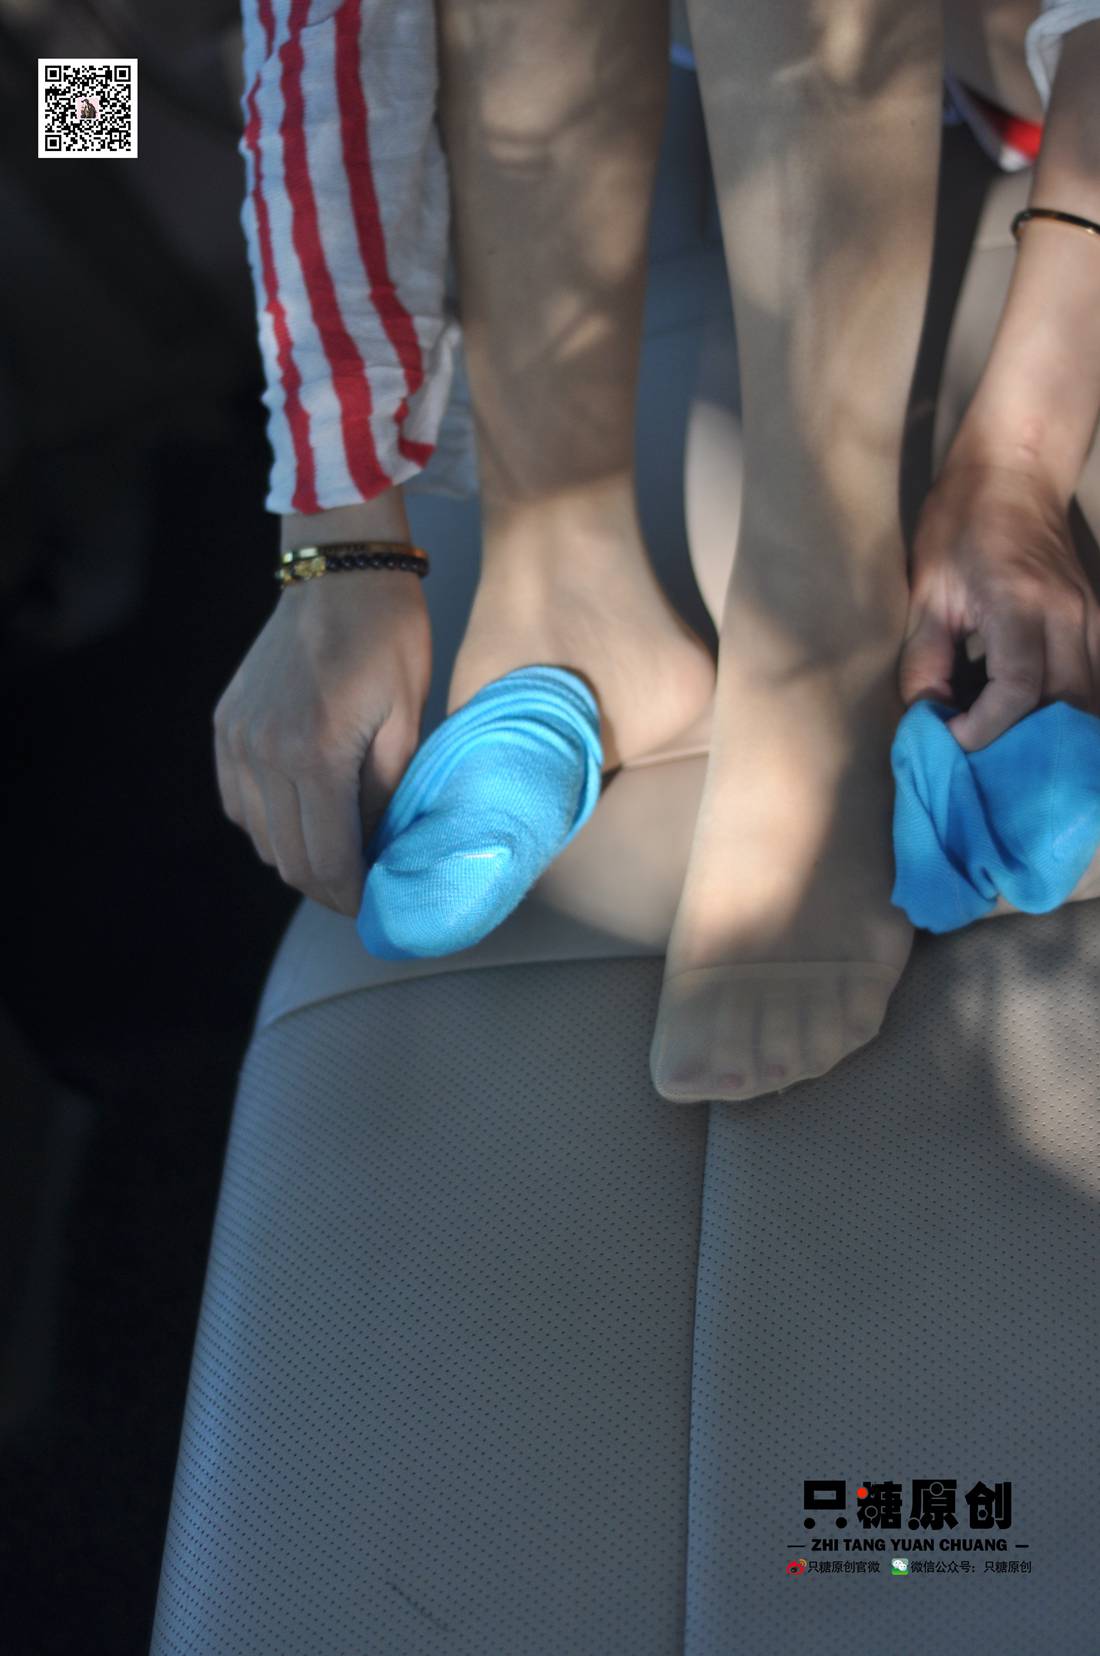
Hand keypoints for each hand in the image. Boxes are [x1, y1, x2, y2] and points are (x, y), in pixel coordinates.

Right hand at [212, 570, 431, 916]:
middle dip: (326, 888)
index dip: (352, 897)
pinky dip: (269, 824)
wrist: (339, 569)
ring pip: (260, 837)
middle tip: (361, 893)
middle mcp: (265, 752)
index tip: (375, 908)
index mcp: (317, 753)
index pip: (328, 860)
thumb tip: (383, 853)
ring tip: (339, 856)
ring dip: (297, 857)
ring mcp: (236, 738)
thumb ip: (390, 792)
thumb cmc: (390, 636)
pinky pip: (238, 802)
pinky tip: (304, 817)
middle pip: (288, 859)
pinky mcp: (225, 725)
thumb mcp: (409, 716)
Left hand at [898, 457, 1099, 750]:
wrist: (1014, 470)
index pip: (1017, 689)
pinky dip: (1068, 711)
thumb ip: (926, 658)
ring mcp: (1091, 616)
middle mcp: (1068, 613)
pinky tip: (1036, 723)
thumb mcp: (928, 589)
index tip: (950, 737)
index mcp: (1020, 602)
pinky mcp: (1096, 621)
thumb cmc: (962, 522)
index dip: (983, 727)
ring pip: (1089, 699)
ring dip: (1051, 731)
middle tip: (981, 755)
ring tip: (1007, 745)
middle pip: (1064, 704)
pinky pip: (1094, 681)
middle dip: (1022, 740)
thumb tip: (926, 716)